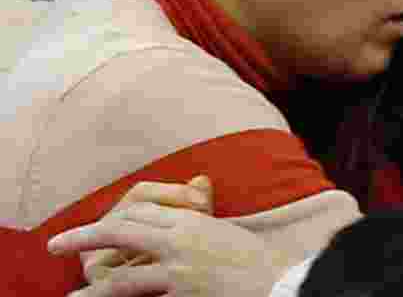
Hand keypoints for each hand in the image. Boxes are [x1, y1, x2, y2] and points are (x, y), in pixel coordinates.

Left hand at [48, 183, 295, 296]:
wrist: (279, 283)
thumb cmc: (256, 259)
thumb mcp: (226, 227)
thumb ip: (201, 212)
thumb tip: (196, 183)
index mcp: (191, 221)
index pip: (140, 211)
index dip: (112, 218)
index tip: (93, 228)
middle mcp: (180, 242)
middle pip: (121, 233)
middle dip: (84, 237)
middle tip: (56, 245)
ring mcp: (179, 272)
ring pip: (122, 278)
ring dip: (92, 288)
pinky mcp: (183, 296)